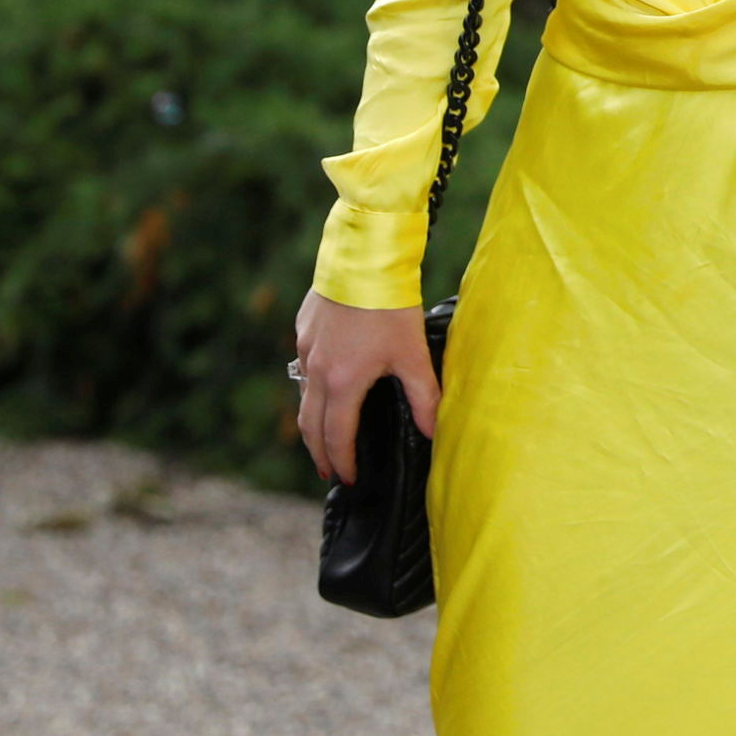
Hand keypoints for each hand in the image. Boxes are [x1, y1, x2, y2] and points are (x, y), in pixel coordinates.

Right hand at [294, 289, 438, 486]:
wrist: (364, 257)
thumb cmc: (391, 306)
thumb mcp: (413, 353)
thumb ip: (424, 396)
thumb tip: (434, 433)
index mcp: (342, 382)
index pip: (336, 437)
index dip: (343, 462)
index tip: (350, 478)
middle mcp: (316, 370)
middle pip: (309, 425)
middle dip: (319, 453)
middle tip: (329, 470)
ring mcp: (305, 348)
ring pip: (302, 396)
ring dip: (311, 422)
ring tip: (323, 437)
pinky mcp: (304, 328)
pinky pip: (302, 367)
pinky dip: (310, 388)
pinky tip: (324, 386)